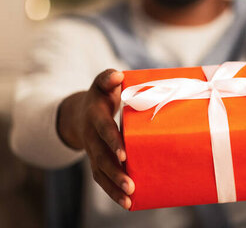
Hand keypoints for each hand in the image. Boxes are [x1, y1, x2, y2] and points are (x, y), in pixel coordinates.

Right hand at [57, 69, 134, 208]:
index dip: (112, 142)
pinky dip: (113, 193)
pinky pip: (102, 180)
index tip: (124, 154)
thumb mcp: (102, 84)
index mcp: (95, 117)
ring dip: (114, 187)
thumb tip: (117, 74)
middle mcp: (91, 138)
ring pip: (100, 173)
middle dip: (115, 172)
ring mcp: (93, 153)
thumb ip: (108, 78)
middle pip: (101, 158)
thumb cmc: (101, 97)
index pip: (104, 130)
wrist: (80, 114)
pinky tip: (128, 204)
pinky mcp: (97, 163)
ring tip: (129, 199)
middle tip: (130, 184)